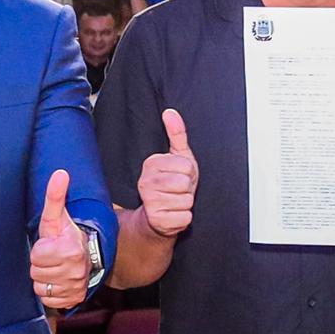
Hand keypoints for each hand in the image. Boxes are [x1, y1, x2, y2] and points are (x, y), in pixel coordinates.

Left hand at [27, 172, 92, 313]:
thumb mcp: (58, 217)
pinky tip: (58, 280)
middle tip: (52, 256)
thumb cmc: (69, 236)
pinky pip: (48, 300)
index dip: (40, 249)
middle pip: (36, 272)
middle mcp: (75, 271)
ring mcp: (74, 286)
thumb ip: (55, 196)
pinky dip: (50, 292)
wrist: (90, 256)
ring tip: (55, 267)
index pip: (36, 255)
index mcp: (70, 250)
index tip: (51, 244)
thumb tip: (60, 173)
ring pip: (40, 287)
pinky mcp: (73, 299)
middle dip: (41, 264)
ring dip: (44, 278)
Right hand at [136, 107, 198, 236]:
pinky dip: (184, 217)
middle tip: (178, 190)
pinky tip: (174, 214)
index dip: (188, 172)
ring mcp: (150, 202)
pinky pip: (185, 217)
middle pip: (185, 182)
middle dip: (187, 188)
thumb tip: (171, 112)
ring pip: (186, 200)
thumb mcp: (176, 156)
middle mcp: (146, 182)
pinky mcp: (158, 221)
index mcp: (151, 164)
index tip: (179, 175)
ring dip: (185, 203)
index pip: (186, 165)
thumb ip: (176, 133)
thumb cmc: (170, 184)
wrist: (159, 215)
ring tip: (175, 201)